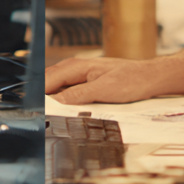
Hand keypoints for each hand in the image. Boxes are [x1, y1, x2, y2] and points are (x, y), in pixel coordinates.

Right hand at [44, 56, 166, 104]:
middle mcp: (76, 68)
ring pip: (57, 86)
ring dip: (50, 98)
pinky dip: (61, 99)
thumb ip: (78, 95)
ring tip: (45, 115)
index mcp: (77, 66)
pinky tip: (62, 109)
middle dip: (40, 97)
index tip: (32, 111)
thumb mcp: (104, 90)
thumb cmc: (131, 80)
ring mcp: (81, 74)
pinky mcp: (87, 82)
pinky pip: (67, 90)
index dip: (38, 96)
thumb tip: (56, 101)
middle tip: (35, 116)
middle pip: (48, 82)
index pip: (48, 81)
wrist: (150, 77)